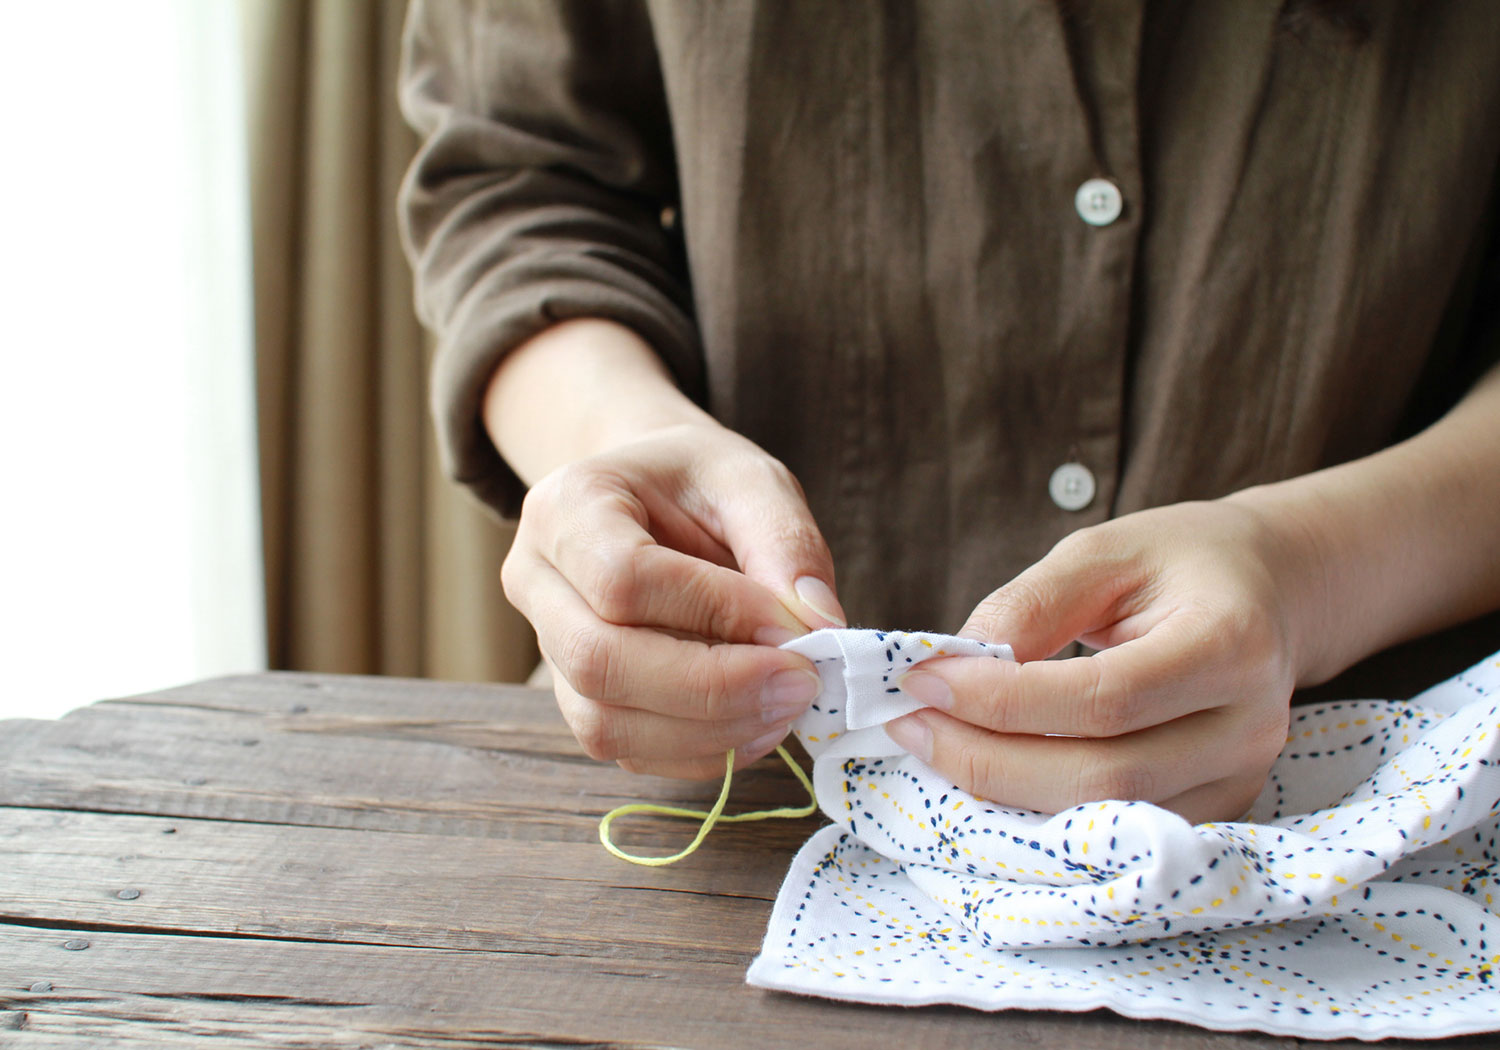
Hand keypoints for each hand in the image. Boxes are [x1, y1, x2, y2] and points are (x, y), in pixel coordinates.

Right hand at [501, 421, 846, 778]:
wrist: (650, 494)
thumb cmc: (698, 481)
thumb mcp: (750, 480)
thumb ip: (787, 543)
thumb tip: (820, 626)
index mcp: (567, 506)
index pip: (623, 579)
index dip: (717, 613)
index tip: (798, 627)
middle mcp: (536, 580)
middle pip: (599, 662)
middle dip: (713, 688)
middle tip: (802, 683)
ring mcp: (546, 646)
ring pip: (603, 721)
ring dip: (709, 730)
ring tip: (786, 706)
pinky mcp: (575, 696)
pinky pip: (625, 749)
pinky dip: (699, 751)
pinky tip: (757, 725)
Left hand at [884, 500, 1316, 822]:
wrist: (1268, 593)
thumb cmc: (1180, 561)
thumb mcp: (1102, 551)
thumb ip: (1031, 605)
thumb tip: (957, 665)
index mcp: (1229, 644)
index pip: (1104, 698)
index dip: (1003, 699)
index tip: (923, 678)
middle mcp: (1246, 726)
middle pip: (1102, 776)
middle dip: (986, 757)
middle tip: (910, 724)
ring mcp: (1237, 779)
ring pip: (1102, 817)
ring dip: (1001, 791)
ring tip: (933, 745)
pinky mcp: (1215, 809)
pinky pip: (1112, 832)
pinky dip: (1037, 811)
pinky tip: (985, 773)